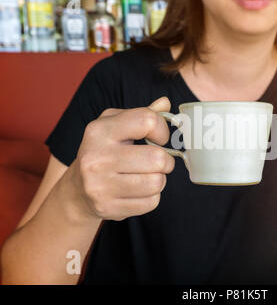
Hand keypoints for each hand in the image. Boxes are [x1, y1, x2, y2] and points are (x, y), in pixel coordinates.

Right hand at [65, 97, 174, 221]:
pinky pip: (151, 202)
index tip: (159, 138)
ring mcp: (100, 185)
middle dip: (166, 161)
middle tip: (159, 163)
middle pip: (157, 158)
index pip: (147, 121)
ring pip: (157, 182)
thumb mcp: (115, 126)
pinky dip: (152, 197)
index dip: (162, 130)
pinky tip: (139, 191)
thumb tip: (165, 103)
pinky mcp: (107, 207)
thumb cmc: (104, 152)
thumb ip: (141, 114)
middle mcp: (97, 157)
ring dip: (159, 180)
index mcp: (99, 130)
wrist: (77, 190)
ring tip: (147, 176)